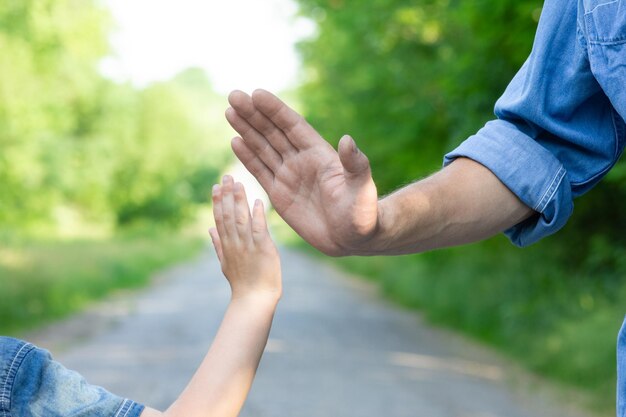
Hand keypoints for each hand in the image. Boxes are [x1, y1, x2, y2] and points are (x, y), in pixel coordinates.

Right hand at [209, 176, 280, 301]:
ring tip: (238, 183)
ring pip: (241, 219)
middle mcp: (234, 243)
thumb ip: (218, 245)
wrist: (253, 300)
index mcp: (226, 245)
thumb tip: (209, 229)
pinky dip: (257, 216)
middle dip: (227, 195)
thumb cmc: (242, 283)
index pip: (219, 219)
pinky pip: (259, 229)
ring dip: (240, 200)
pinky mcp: (262, 249)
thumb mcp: (225, 263)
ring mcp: (248, 246)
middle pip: (228, 215)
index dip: (218, 201)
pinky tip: (257, 202)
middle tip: (226, 176)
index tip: (216, 185)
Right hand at [226, 89, 378, 255]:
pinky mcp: (280, 194)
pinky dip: (248, 156)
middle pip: (273, 132)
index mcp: (319, 154)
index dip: (275, 110)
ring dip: (247, 130)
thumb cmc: (362, 213)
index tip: (256, 94)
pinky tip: (235, 141)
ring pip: (263, 148)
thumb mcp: (360, 187)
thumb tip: (348, 140)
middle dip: (254, 114)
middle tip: (233, 96)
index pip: (292, 126)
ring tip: (230, 112)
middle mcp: (301, 161)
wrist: (352, 239)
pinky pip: (260, 171)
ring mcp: (289, 176)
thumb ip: (354, 164)